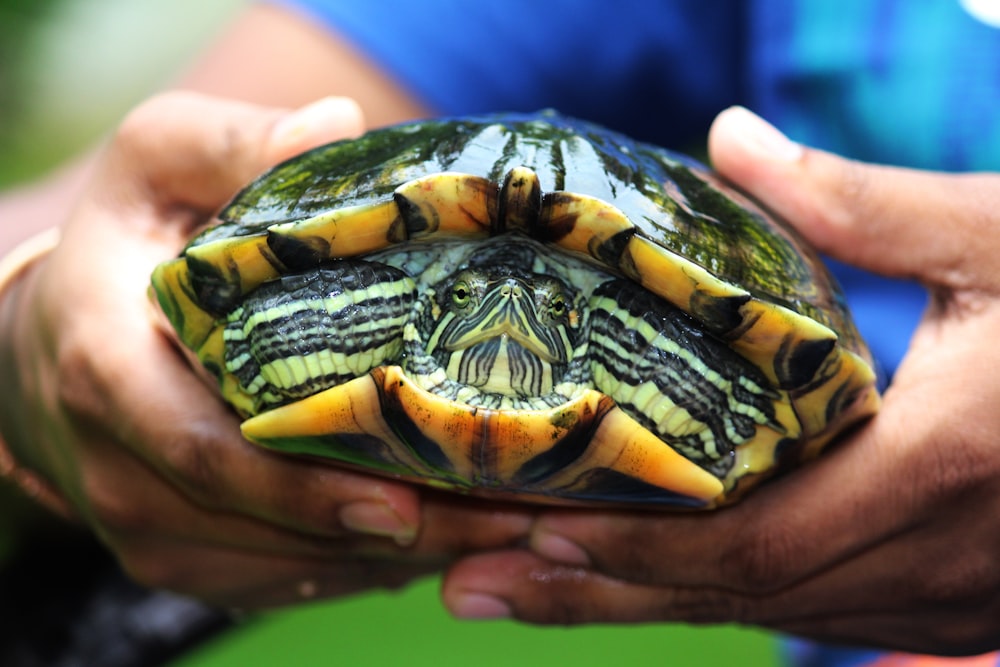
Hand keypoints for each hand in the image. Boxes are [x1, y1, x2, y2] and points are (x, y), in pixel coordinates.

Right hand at [0, 92, 530, 608]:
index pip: (203, 450)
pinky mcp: (175, 551)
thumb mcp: (157, 161)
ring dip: (385, 559)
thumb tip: (335, 125)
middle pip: (257, 525)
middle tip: (497, 521)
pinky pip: (270, 580)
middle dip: (384, 532)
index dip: (301, 486)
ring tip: (491, 534)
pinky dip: (351, 569)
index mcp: (108, 368)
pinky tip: (433, 544)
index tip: (402, 500)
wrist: (50, 337)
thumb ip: (233, 143)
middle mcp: (119, 465)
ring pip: (276, 566)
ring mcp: (143, 521)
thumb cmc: (121, 241)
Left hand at [440, 106, 999, 655]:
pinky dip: (723, 601)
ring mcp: (954, 599)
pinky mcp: (961, 602)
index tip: (520, 527)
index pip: (747, 537)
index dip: (627, 544)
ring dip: (641, 608)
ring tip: (523, 592)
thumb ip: (861, 203)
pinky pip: (818, 614)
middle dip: (592, 594)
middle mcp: (938, 557)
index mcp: (940, 466)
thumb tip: (730, 140)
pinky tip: (651, 586)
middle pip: (731, 596)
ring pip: (767, 618)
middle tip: (467, 584)